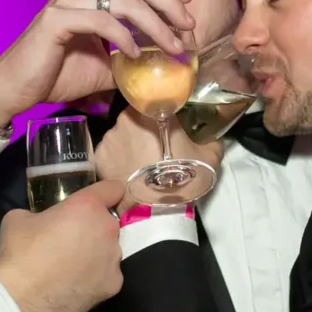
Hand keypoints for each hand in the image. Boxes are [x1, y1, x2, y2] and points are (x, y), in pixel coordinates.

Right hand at [0, 0, 194, 123]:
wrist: (16, 88)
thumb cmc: (55, 74)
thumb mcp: (103, 66)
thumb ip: (128, 58)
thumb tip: (161, 65)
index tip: (187, 9)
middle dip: (168, 1)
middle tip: (188, 26)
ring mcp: (67, 1)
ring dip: (155, 23)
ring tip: (172, 46)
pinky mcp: (57, 20)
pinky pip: (101, 20)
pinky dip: (124, 37)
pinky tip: (136, 55)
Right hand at [0, 179, 125, 311]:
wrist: (22, 297)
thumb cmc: (20, 252)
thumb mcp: (19, 217)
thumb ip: (39, 213)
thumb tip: (39, 220)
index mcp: (88, 206)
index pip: (113, 188)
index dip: (104, 193)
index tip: (95, 201)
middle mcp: (108, 229)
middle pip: (108, 223)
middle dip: (93, 228)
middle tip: (71, 240)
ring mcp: (114, 259)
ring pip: (110, 250)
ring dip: (96, 254)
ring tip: (72, 267)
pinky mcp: (114, 284)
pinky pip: (107, 275)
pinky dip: (95, 278)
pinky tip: (76, 284)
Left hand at [96, 109, 222, 211]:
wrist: (155, 210)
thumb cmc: (183, 177)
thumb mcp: (210, 156)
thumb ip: (211, 139)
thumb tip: (212, 136)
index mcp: (152, 111)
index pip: (153, 101)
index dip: (159, 112)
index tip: (166, 124)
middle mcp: (126, 118)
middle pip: (135, 117)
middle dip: (144, 129)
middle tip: (157, 147)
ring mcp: (109, 137)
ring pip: (121, 135)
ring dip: (130, 144)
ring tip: (142, 164)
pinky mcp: (99, 156)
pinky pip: (110, 153)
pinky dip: (117, 159)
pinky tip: (129, 172)